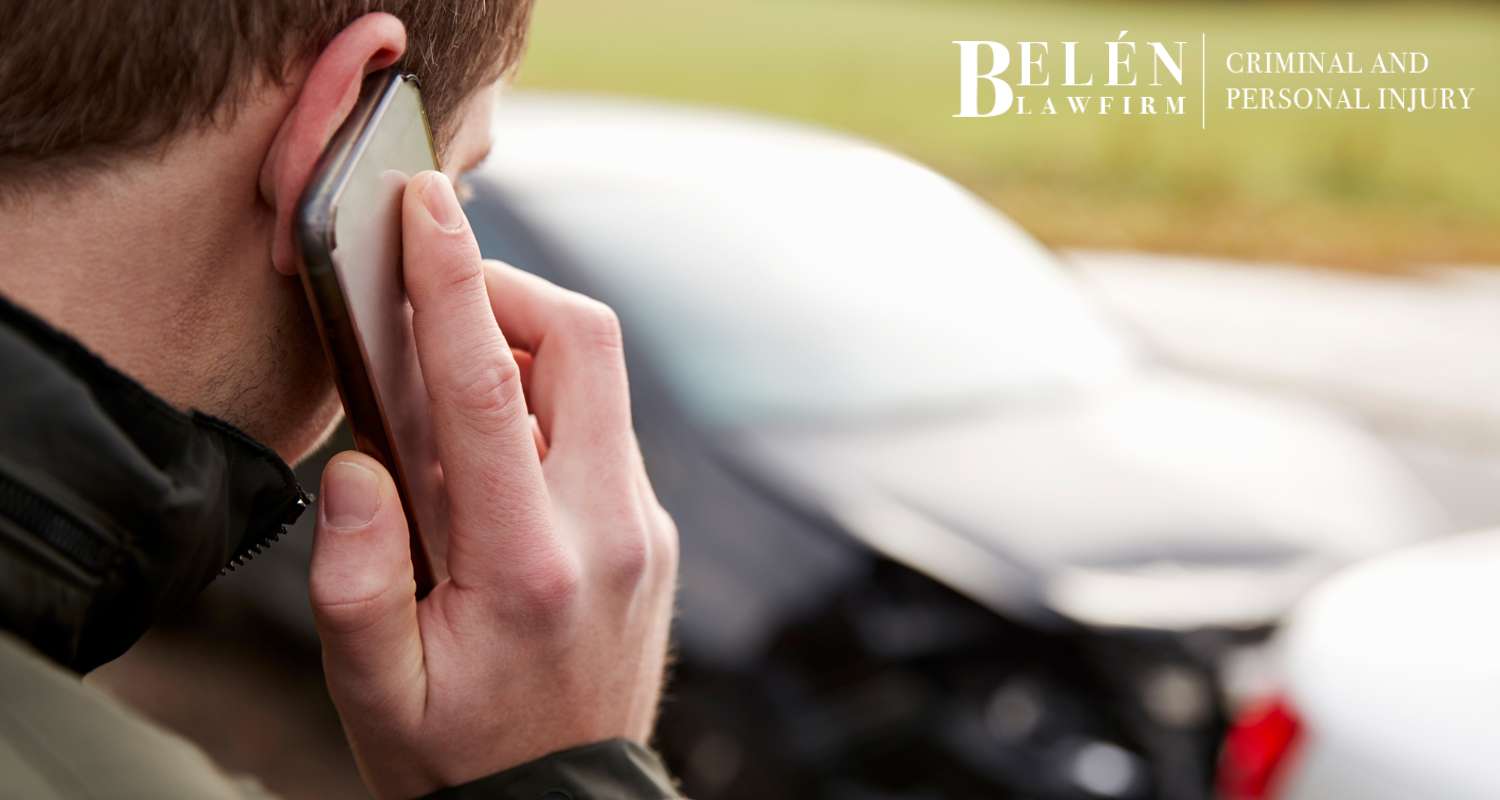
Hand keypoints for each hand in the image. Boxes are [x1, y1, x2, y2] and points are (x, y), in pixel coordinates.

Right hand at [307, 171, 677, 797]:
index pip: (486, 385)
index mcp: (528, 563)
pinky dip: (547, 404)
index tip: (425, 205)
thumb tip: (358, 463)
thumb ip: (354, 575)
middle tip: (435, 303)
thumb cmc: (458, 754)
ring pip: (600, 379)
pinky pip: (604, 428)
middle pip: (582, 343)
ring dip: (525, 349)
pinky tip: (493, 454)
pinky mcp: (652, 532)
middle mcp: (606, 530)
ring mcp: (642, 528)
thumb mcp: (374, 689)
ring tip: (449, 394)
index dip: (451, 279)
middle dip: (508, 290)